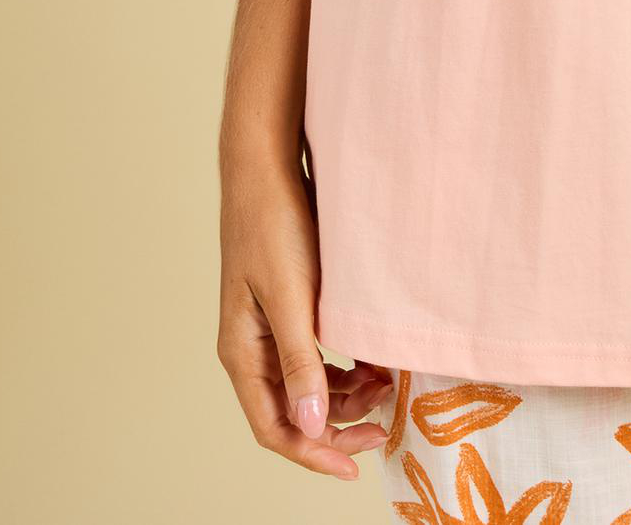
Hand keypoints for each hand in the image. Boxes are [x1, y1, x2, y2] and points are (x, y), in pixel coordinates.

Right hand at [218, 144, 395, 478]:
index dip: (314, 453)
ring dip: (346, 392)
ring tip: (387, 381)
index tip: (357, 464)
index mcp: (243, 353)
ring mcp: (270, 326)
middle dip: (338, 423)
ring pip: (308, 384)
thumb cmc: (274, 225)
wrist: (268, 165)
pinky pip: (317, 352)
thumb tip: (308, 426)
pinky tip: (373, 355)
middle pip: (292, 411)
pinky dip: (345, 363)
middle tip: (384, 423)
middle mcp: (253, 347)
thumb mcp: (291, 296)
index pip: (275, 428)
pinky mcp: (290, 304)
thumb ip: (300, 362)